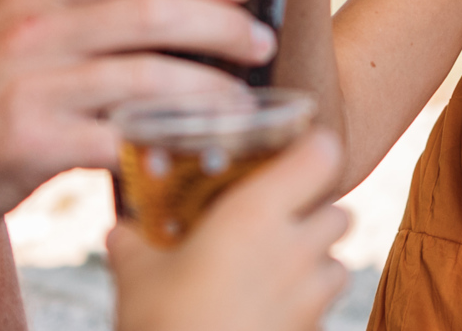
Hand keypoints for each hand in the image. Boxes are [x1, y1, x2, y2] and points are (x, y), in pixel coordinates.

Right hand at [0, 0, 275, 229]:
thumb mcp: (16, 37)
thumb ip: (78, 17)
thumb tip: (167, 3)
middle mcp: (34, 31)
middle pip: (149, 9)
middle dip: (218, 22)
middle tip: (257, 40)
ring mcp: (32, 85)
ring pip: (145, 72)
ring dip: (207, 86)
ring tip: (241, 99)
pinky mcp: (33, 142)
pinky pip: (120, 136)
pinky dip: (166, 141)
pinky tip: (195, 148)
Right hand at [107, 130, 351, 330]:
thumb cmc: (164, 325)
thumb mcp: (136, 278)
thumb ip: (133, 243)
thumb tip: (121, 230)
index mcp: (255, 215)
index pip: (321, 155)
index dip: (313, 149)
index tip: (294, 152)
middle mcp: (295, 249)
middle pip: (339, 212)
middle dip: (316, 212)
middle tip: (278, 219)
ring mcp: (311, 297)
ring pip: (339, 263)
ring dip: (318, 261)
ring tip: (276, 268)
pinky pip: (323, 309)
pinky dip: (306, 305)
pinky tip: (268, 311)